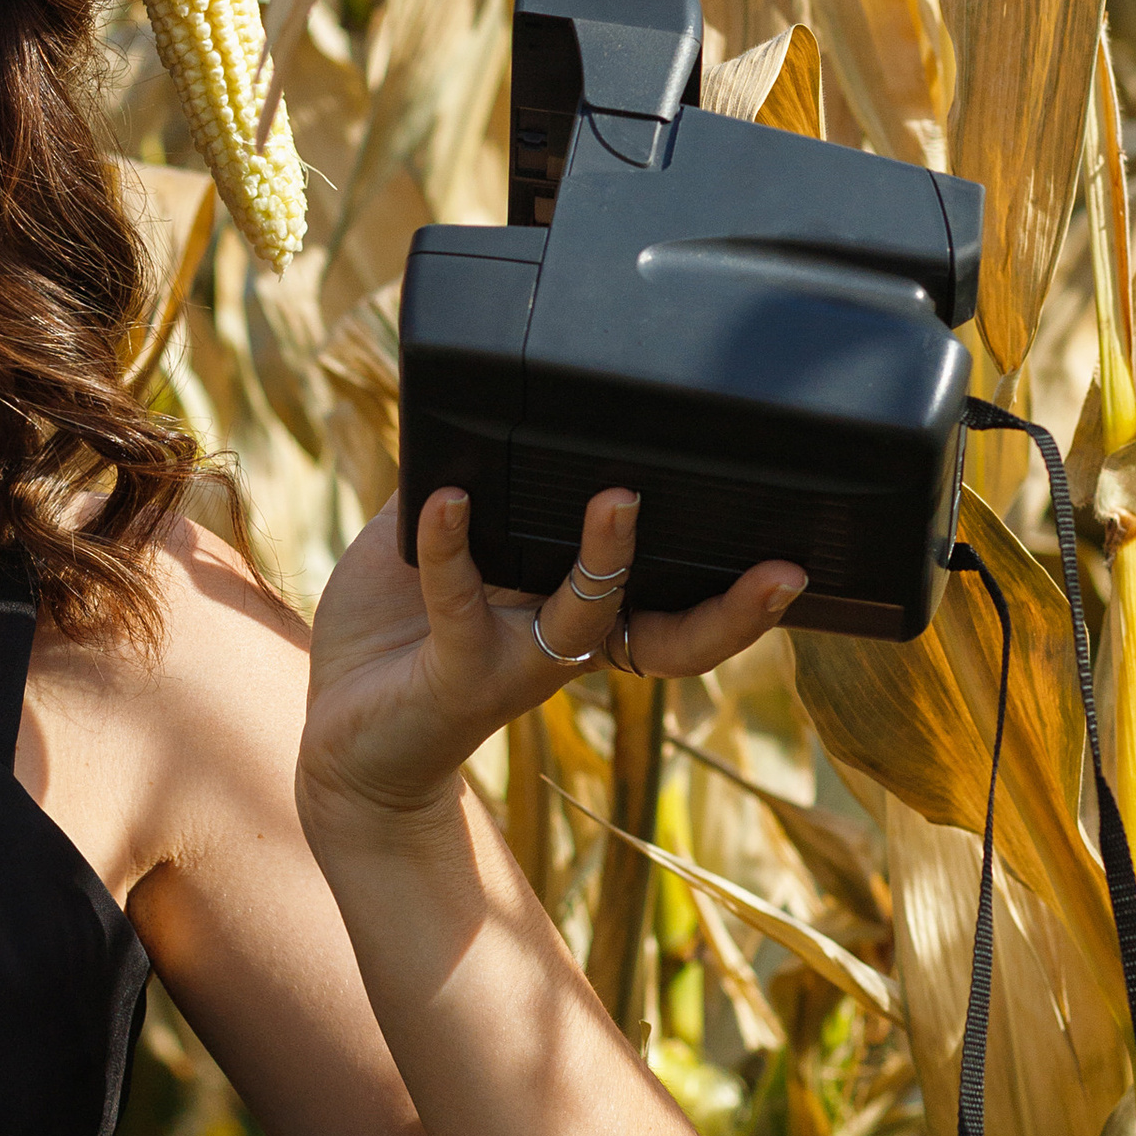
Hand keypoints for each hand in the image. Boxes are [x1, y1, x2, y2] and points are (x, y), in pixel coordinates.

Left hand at [296, 484, 809, 835]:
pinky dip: (454, 545)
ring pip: (584, 619)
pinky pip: (460, 602)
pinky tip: (448, 499)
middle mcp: (564, 645)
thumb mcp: (430, 541)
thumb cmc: (392, 634)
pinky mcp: (455, 675)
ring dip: (606, 560)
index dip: (738, 597)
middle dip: (731, 610)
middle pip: (672, 636)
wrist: (338, 737)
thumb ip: (464, 480)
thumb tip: (481, 398)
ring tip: (620, 502)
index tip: (797, 564)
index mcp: (576, 615)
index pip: (677, 606)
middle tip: (783, 570)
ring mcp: (516, 665)